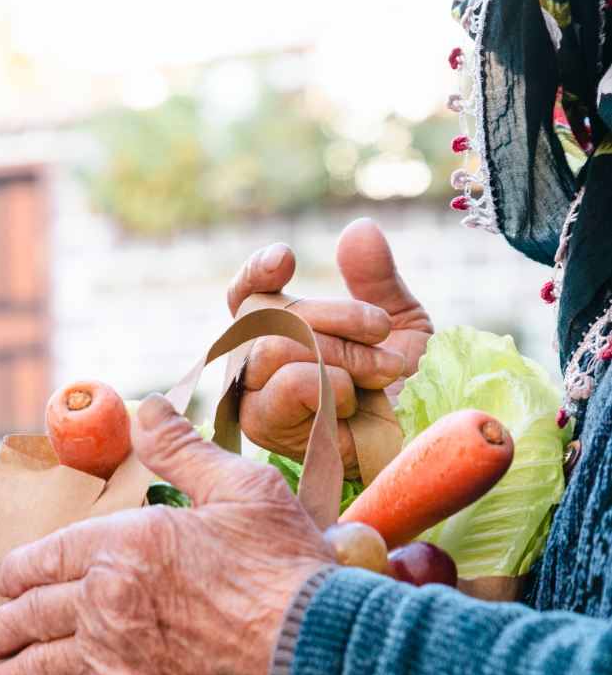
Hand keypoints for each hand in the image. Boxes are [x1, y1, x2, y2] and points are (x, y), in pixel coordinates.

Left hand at [0, 394, 334, 674]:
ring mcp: (112, 651)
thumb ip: (183, 450)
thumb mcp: (242, 488)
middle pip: (31, 613)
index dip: (19, 572)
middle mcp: (104, 596)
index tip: (6, 584)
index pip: (47, 555)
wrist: (320, 650)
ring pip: (37, 665)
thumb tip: (147, 408)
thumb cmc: (288, 567)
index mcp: (123, 541)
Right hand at [228, 219, 433, 474]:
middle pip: (263, 314)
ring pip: (270, 348)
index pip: (247, 295)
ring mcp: (258, 397)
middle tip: (381, 335)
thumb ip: (376, 279)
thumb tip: (358, 229)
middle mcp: (261, 364)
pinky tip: (352, 400)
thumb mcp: (403, 325)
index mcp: (283, 334)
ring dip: (337, 355)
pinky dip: (323, 386)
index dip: (257, 271)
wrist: (427, 445)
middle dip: (332, 317)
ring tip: (380, 376)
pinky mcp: (269, 432)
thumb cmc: (413, 392)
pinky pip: (281, 388)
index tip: (287, 259)